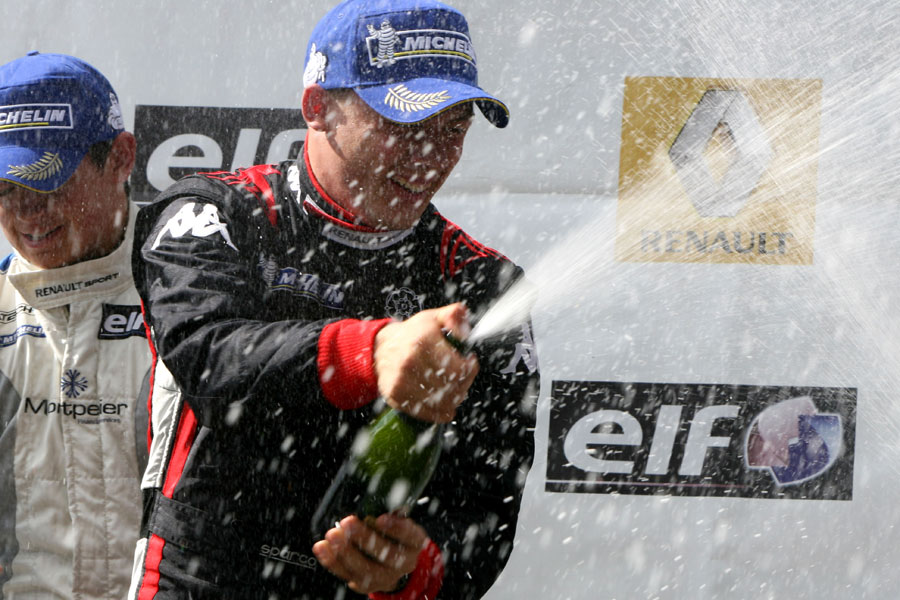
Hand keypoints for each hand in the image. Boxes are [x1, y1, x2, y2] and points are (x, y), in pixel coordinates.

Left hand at [312, 514, 428, 593]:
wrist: (392, 564)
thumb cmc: (392, 534)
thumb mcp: (398, 520)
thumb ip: (389, 510)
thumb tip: (372, 491)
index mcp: (414, 543)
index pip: (411, 536)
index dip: (397, 528)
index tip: (381, 518)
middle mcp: (403, 563)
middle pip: (387, 555)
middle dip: (366, 539)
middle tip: (348, 522)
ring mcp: (385, 577)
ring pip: (366, 570)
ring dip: (346, 552)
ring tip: (332, 535)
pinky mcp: (366, 585)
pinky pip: (348, 575)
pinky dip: (332, 562)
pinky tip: (323, 548)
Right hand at [374, 303, 478, 422]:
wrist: (380, 348)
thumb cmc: (412, 334)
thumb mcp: (434, 318)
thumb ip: (454, 316)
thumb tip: (465, 332)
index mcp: (423, 340)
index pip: (457, 368)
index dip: (470, 369)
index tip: (470, 364)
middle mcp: (410, 361)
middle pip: (450, 386)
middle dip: (463, 385)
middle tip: (463, 379)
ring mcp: (401, 381)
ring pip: (439, 402)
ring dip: (453, 400)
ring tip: (455, 392)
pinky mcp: (395, 396)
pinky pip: (423, 412)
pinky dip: (438, 413)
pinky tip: (446, 407)